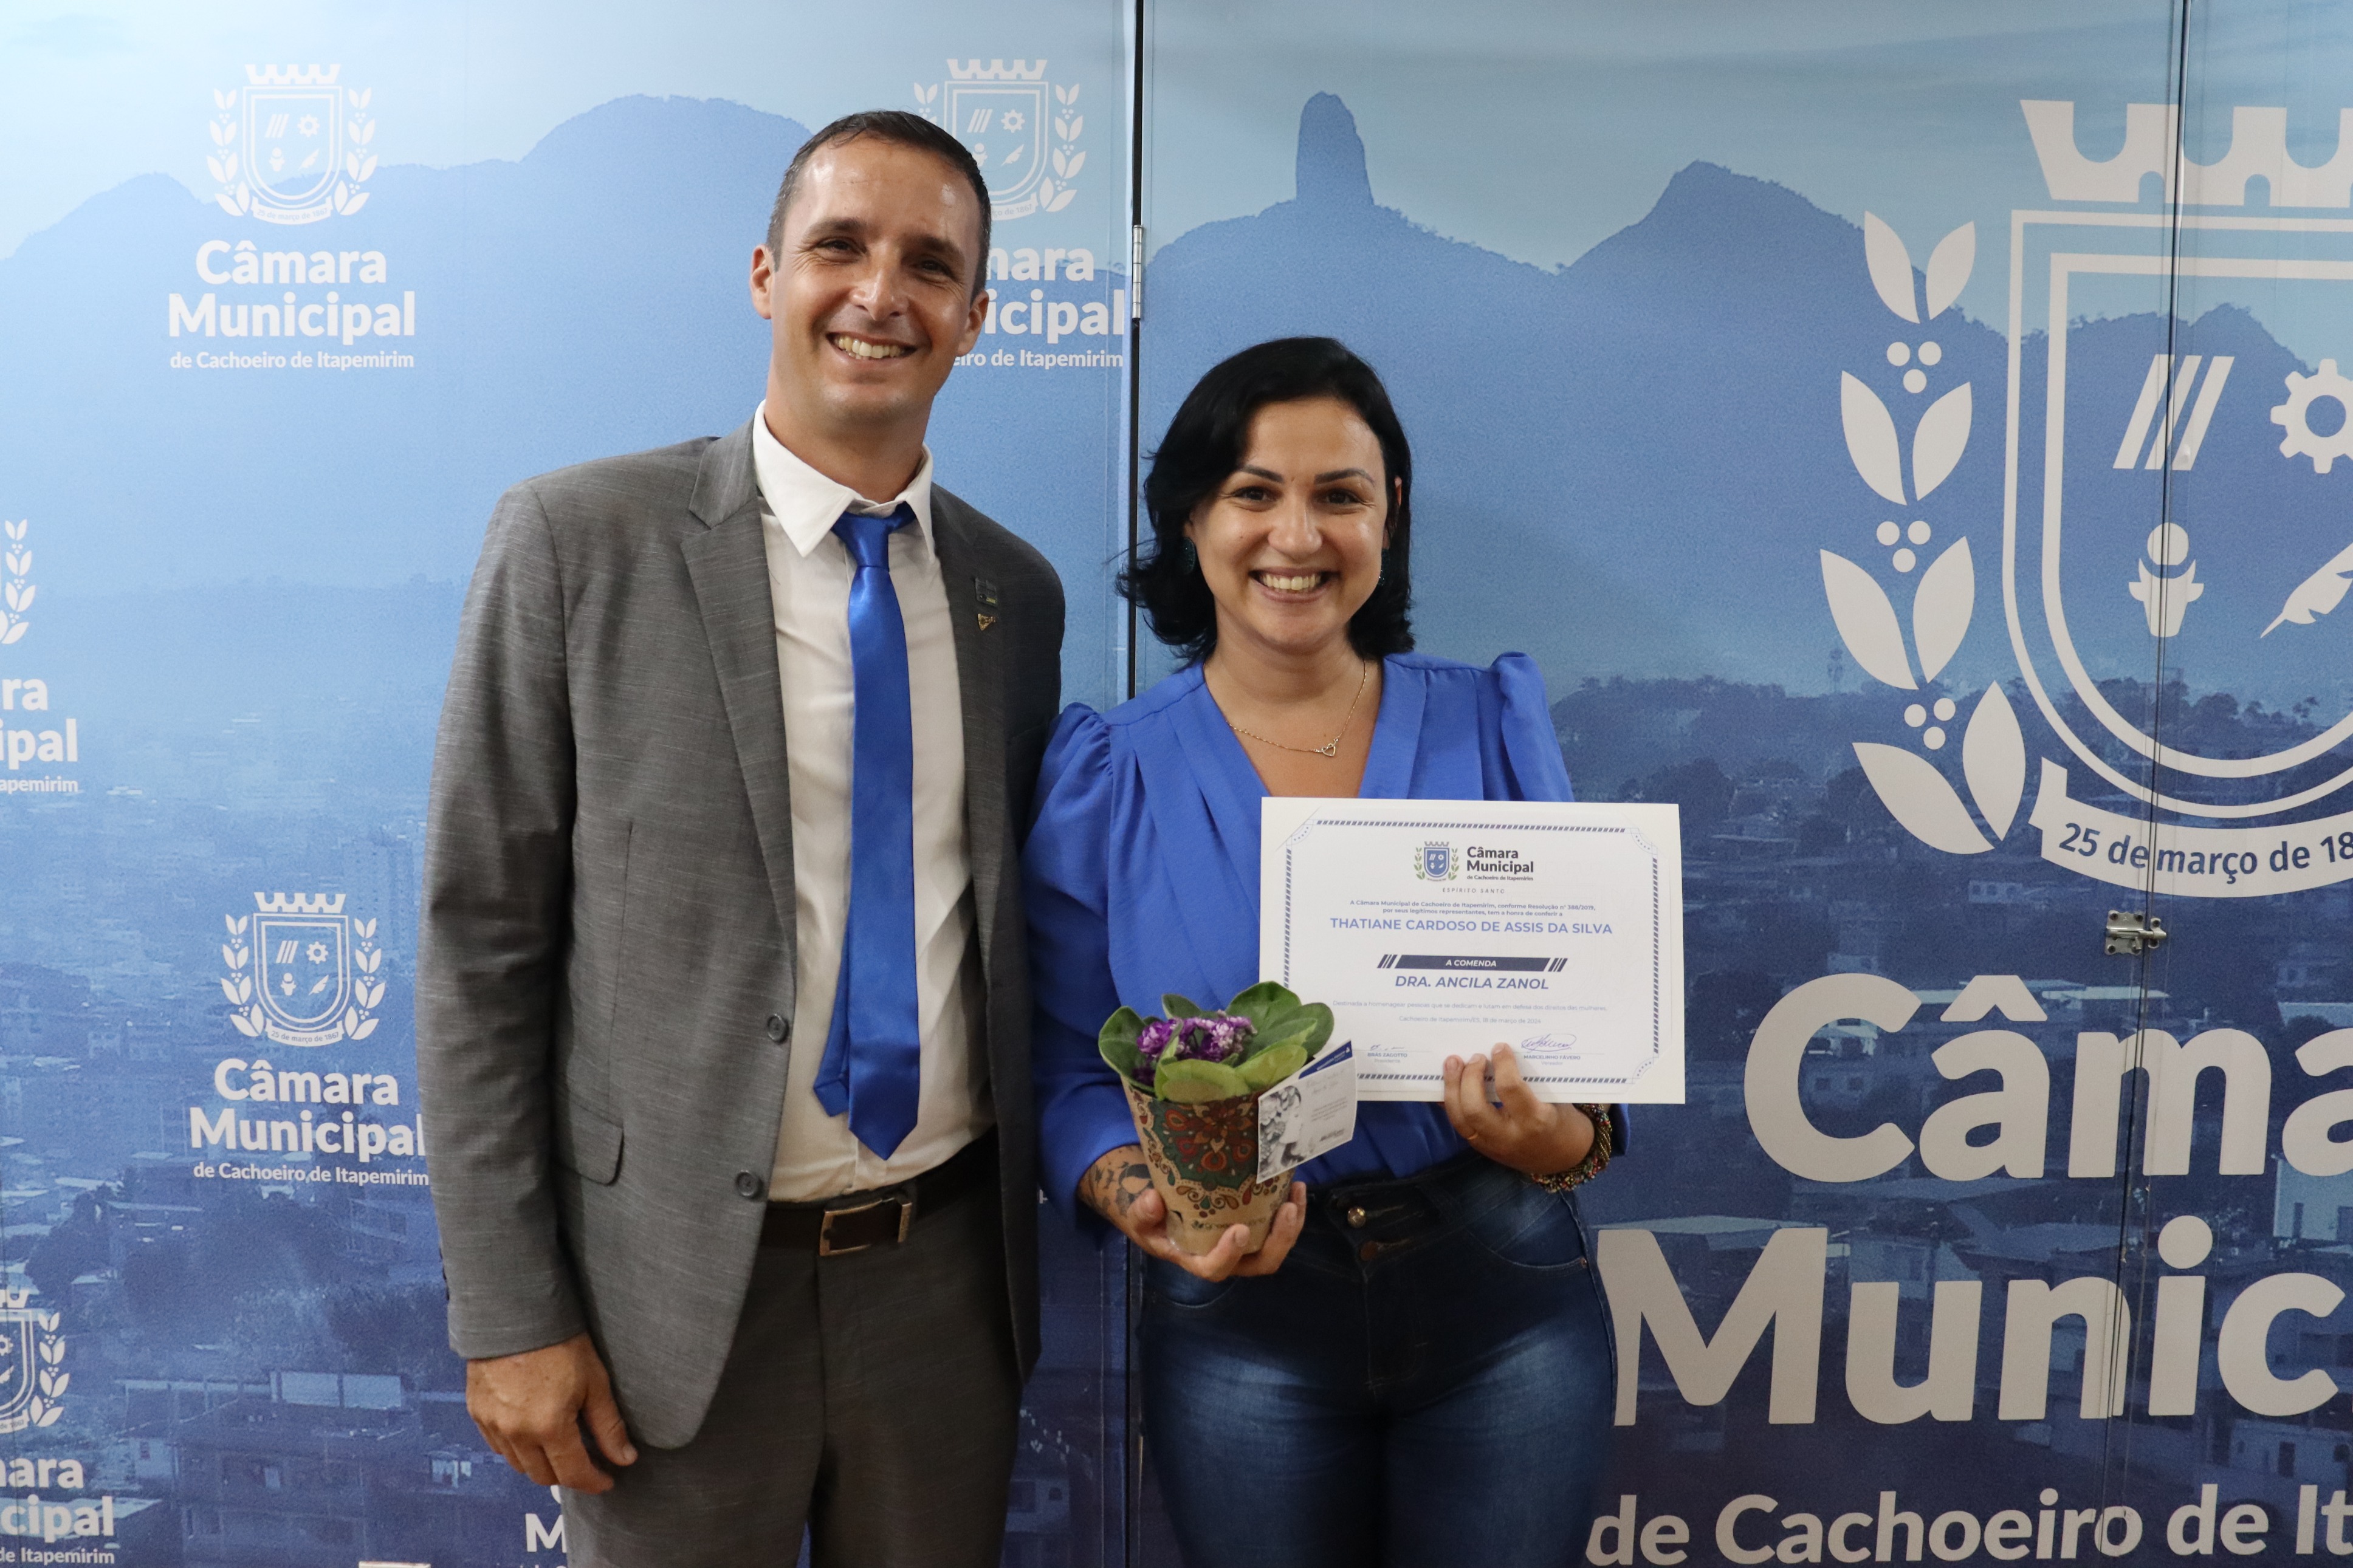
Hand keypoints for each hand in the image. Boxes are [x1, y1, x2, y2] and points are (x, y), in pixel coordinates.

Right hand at [466, 1331, 636, 1491]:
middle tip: (587, 1464)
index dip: (593, 1482)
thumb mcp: (595, 1382)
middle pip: (544, 1476)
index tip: (607, 1480)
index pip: (573, 1474)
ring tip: (561, 1449)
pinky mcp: (478, 1413)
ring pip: (519, 1465)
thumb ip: (608, 1426)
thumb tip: (625, 1458)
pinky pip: (498, 1447)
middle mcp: (516, 1434)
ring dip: (541, 1465)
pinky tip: (532, 1434)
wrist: (515, 1313)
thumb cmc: (560, 1343)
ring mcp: (493, 1425)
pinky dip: (517, 1449)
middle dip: (568, 1475)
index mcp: (549, 1428)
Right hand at [1079, 1144, 1306, 1281]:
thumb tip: (1153, 1200)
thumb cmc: (1153, 1221)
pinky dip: (1291, 1210)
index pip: (1216, 1268)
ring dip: (1292, 1225)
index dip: (1229, 1254)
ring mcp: (1245, 1246)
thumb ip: (1143, 1213)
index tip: (1239, 1230)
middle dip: (1278, 1240)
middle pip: (1260, 1263)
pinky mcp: (1256, 1229)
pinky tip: (1294, 1186)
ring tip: (1297, 1193)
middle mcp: (1227, 1258)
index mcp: (1198, 1259)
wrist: (1163, 1215)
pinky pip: (1278, 1228)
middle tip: (1286, 1209)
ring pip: (1275, 1247)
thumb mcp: (1141, 1218)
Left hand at [1442, 1044, 1594, 1176]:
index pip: (1509, 1089)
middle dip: (1468, 1078)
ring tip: (1452, 1063)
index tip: (1499, 1047)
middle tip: (1475, 1057)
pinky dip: (1451, 1101)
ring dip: (1451, 1088)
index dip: (1502, 1064)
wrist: (1560, 1159)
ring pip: (1459, 1118)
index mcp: (1534, 1121)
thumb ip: (1529, 1081)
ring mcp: (1491, 1146)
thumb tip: (1500, 1052)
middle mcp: (1509, 1136)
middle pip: (1475, 1108)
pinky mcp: (1481, 1148)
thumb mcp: (1553, 1101)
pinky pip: (1458, 1124)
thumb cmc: (1560, 1122)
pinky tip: (1449, 1083)